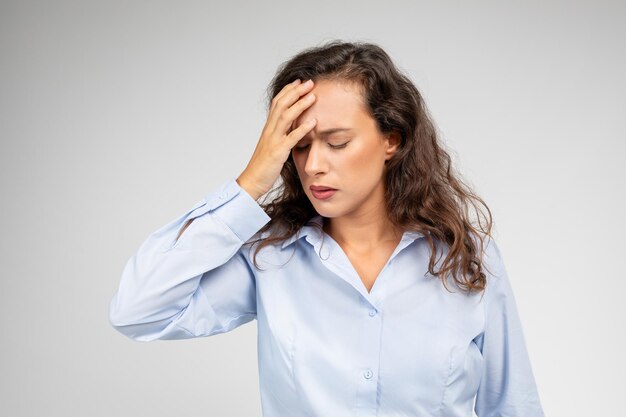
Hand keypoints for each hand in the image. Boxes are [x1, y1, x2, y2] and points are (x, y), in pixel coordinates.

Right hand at [237, 78, 316, 199]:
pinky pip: (291, 138)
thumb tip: (291, 127)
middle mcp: (270, 130)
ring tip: (313, 96)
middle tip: (310, 82)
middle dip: (296, 91)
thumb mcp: (272, 145)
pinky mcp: (278, 152)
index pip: (277, 103)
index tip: (299, 81)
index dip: (288, 90)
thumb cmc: (263, 165)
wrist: (252, 180)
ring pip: (286, 117)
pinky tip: (314, 122)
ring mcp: (273, 140)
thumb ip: (280, 134)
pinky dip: (303, 128)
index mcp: (268, 128)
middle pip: (282, 105)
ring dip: (300, 105)